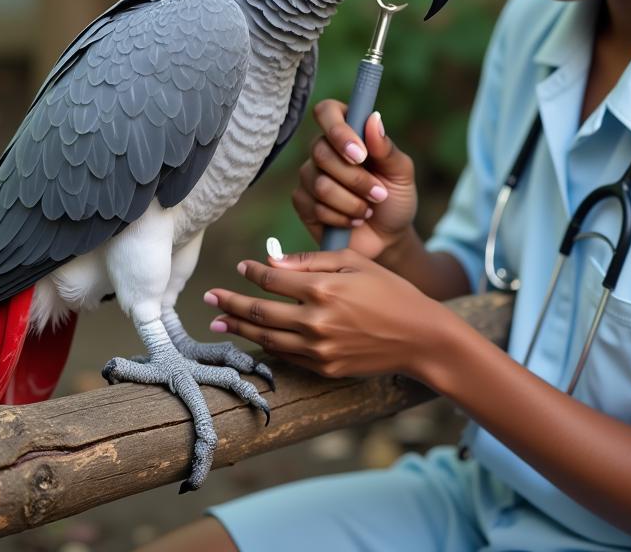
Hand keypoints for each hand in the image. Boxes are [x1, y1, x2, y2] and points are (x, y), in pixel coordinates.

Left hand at [203, 249, 448, 381]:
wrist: (420, 337)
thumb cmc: (391, 292)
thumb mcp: (355, 263)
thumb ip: (312, 262)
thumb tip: (272, 262)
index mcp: (323, 288)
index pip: (272, 280)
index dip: (251, 272)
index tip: (240, 267)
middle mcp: (315, 321)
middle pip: (259, 311)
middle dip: (230, 302)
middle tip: (210, 297)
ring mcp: (318, 348)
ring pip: (266, 338)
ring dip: (239, 328)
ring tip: (220, 320)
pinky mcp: (324, 368)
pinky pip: (286, 356)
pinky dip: (265, 346)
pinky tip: (254, 338)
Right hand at [292, 100, 418, 261]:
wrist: (387, 237)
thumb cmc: (395, 198)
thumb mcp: (401, 173)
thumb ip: (386, 148)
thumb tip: (373, 118)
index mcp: (349, 132)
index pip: (327, 111)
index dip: (338, 130)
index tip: (361, 154)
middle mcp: (324, 149)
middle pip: (321, 152)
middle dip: (355, 179)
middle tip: (379, 194)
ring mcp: (310, 175)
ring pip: (319, 184)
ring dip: (351, 202)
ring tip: (368, 210)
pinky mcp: (303, 201)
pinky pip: (313, 206)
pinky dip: (340, 218)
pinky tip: (353, 221)